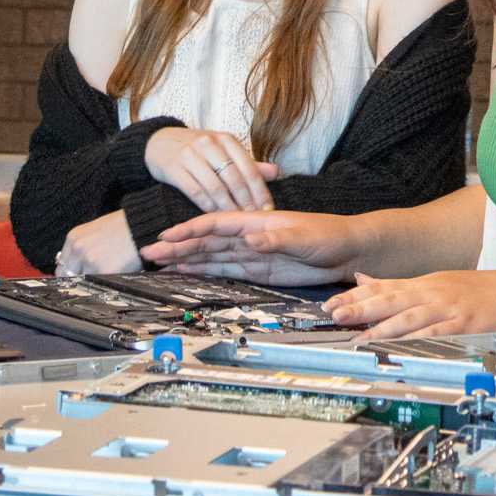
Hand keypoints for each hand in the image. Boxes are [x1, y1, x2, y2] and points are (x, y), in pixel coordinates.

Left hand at [56, 210, 142, 275]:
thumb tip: (74, 265)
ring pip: (85, 281)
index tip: (76, 277)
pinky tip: (117, 270)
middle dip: (81, 278)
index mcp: (74, 237)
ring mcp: (90, 260)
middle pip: (69, 276)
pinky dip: (108, 281)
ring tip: (109, 268)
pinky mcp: (104, 270)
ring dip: (96, 279)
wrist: (142, 225)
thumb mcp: (95, 230)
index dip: (70, 273)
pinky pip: (100, 283)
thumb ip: (82, 246)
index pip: (62, 265)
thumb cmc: (123, 226)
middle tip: (95, 275)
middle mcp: (79, 248)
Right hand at [141, 209, 357, 285]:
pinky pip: (225, 271)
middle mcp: (248, 237)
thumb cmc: (328, 235)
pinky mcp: (257, 270)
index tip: (166, 237)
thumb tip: (249, 241)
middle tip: (149, 253)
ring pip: (210, 256)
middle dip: (177, 246)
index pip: (216, 224)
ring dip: (185, 260)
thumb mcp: (305, 237)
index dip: (189, 230)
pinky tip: (186, 273)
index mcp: (256, 222)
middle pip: (206, 241)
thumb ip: (276, 239)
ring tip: (158, 264)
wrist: (346, 250)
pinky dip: (204, 272)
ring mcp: (250, 254)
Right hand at [144, 127, 278, 211]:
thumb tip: (276, 172)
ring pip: (215, 188)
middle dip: (246, 203)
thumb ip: (248, 163)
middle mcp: (210, 144)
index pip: (249, 168)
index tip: (268, 210)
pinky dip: (208, 207)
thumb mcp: (223, 150)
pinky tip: (215, 219)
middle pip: (234, 179)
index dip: (260, 191)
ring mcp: (190, 155)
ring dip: (228, 209)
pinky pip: (195, 192)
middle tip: (254, 221)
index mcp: (226, 139)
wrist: (159, 143)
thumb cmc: (198, 150)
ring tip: (237, 223)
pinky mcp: (174, 168)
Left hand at [324, 270, 495, 339]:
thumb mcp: (435, 281)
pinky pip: (436, 335)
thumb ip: (398, 284)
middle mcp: (433, 293)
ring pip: (410, 319)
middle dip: (361, 309)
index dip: (355, 297)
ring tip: (360, 338)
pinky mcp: (464, 326)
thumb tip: (362, 280)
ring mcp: (448, 309)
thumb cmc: (478, 291)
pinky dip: (417, 342)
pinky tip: (402, 349)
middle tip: (336, 316)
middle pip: (391, 300)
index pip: (383, 288)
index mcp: (424, 283)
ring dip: (382, 328)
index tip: (331, 305)